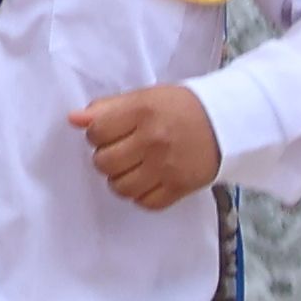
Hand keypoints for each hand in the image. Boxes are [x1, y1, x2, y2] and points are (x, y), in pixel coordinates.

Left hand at [70, 84, 223, 209]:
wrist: (227, 123)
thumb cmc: (182, 108)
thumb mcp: (145, 97)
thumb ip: (108, 108)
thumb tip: (73, 119)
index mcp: (142, 111)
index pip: (96, 132)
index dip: (98, 134)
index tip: (111, 132)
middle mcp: (153, 139)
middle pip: (104, 163)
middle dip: (108, 158)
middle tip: (124, 151)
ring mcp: (166, 166)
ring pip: (121, 187)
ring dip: (121, 179)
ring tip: (134, 168)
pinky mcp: (180, 187)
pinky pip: (145, 202)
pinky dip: (142, 195)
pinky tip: (148, 181)